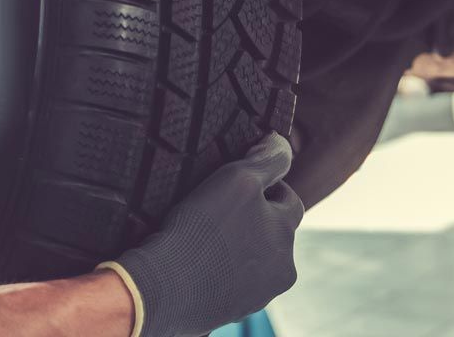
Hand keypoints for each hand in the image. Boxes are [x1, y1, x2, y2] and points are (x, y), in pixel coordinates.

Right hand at [108, 133, 302, 335]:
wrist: (164, 288)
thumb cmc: (202, 230)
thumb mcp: (237, 180)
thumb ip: (267, 160)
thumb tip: (281, 144)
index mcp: (285, 237)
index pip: (290, 200)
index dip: (268, 185)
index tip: (240, 182)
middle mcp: (279, 271)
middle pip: (272, 233)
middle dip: (253, 219)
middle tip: (218, 207)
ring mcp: (254, 296)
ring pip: (252, 260)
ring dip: (236, 247)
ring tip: (203, 234)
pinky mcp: (228, 310)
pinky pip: (228, 281)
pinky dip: (217, 269)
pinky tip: (194, 259)